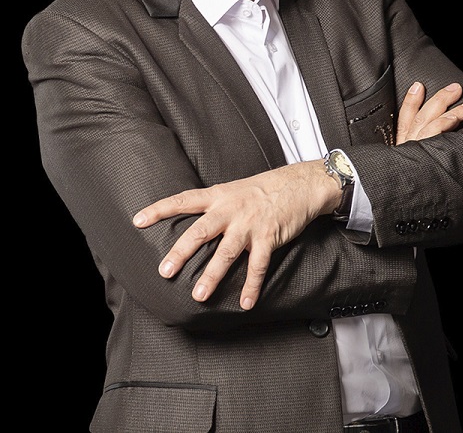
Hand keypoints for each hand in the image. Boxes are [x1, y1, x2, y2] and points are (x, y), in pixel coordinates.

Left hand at [133, 81, 462, 308]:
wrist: (301, 183)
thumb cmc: (266, 189)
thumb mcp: (236, 189)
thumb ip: (215, 206)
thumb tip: (193, 222)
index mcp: (220, 196)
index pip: (183, 200)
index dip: (160, 209)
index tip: (137, 220)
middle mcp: (231, 209)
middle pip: (200, 231)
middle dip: (181, 251)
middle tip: (164, 271)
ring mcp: (250, 223)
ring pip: (226, 252)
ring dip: (212, 275)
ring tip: (199, 295)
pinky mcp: (269, 236)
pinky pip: (258, 264)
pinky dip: (251, 285)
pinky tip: (244, 303)